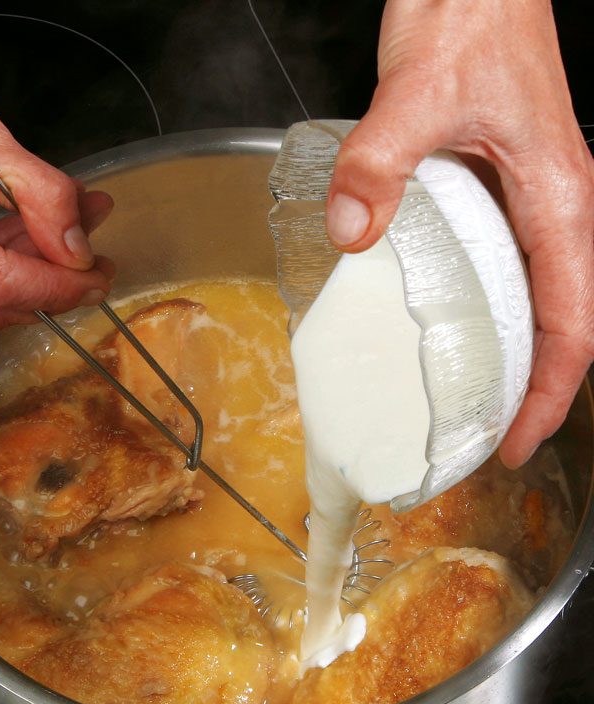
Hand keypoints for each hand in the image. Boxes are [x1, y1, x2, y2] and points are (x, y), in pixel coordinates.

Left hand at [324, 0, 593, 466]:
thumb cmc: (471, 13)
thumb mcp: (417, 91)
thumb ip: (380, 161)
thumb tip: (353, 233)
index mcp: (556, 197)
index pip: (569, 323)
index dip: (547, 395)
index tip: (515, 443)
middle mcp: (550, 206)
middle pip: (554, 323)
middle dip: (526, 390)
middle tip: (481, 439)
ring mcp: (523, 196)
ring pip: (528, 297)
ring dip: (504, 355)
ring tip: (464, 402)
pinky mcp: (492, 184)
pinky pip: (495, 263)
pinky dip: (478, 307)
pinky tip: (440, 324)